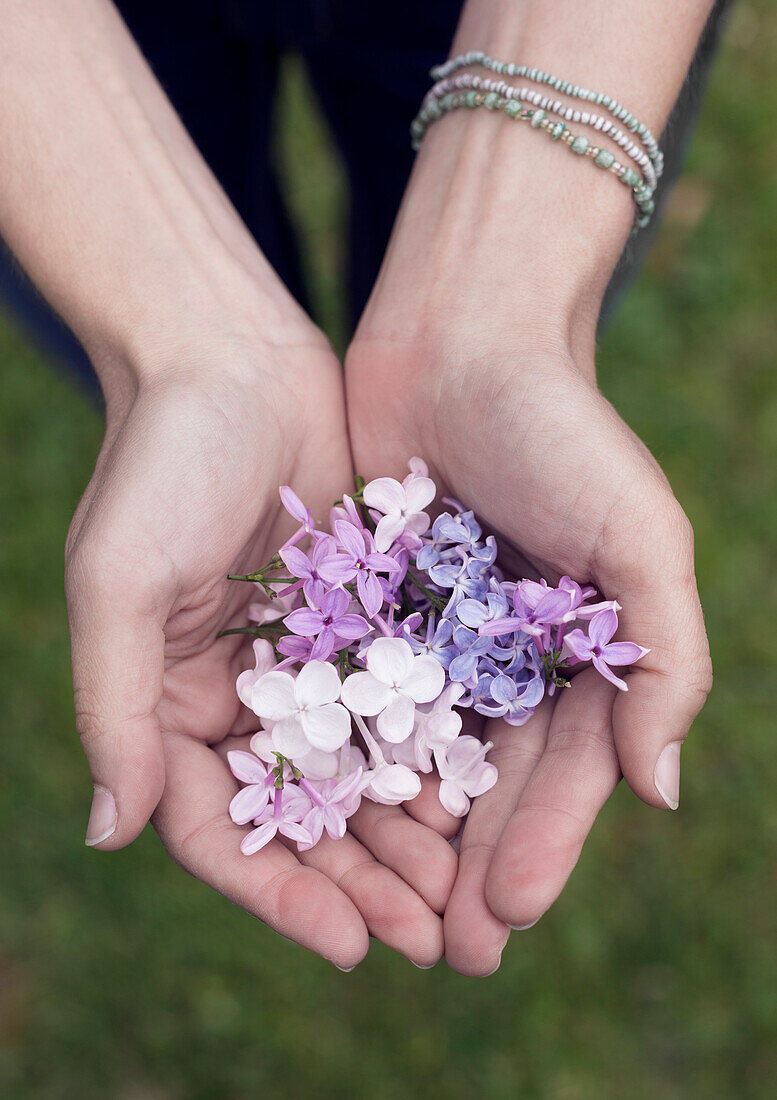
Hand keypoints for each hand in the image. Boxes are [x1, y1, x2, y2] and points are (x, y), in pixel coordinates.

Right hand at [66, 314, 454, 969]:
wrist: (228, 359)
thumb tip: (108, 835)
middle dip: (362, 881)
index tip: (347, 945)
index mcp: (172, 704)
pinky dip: (436, 748)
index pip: (222, 829)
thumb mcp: (118, 585)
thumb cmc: (156, 464)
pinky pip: (405, 699)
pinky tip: (482, 790)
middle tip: (431, 938)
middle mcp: (242, 696)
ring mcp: (308, 660)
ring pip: (364, 770)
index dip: (280, 895)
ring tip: (465, 887)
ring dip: (407, 833)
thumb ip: (113, 710)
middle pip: (305, 816)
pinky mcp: (363, 617)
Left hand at [345, 116, 711, 974]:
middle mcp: (513, 653)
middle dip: (475, 861)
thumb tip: (661, 793)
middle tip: (447, 949)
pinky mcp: (375, 606)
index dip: (544, 842)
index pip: (569, 767)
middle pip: (495, 778)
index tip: (506, 913)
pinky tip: (329, 812)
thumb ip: (665, 661)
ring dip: (411, 832)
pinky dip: (352, 753)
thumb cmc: (563, 430)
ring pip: (425, 752)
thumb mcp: (640, 538)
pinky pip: (363, 693)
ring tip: (385, 908)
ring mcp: (441, 634)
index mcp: (585, 649)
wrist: (463, 337)